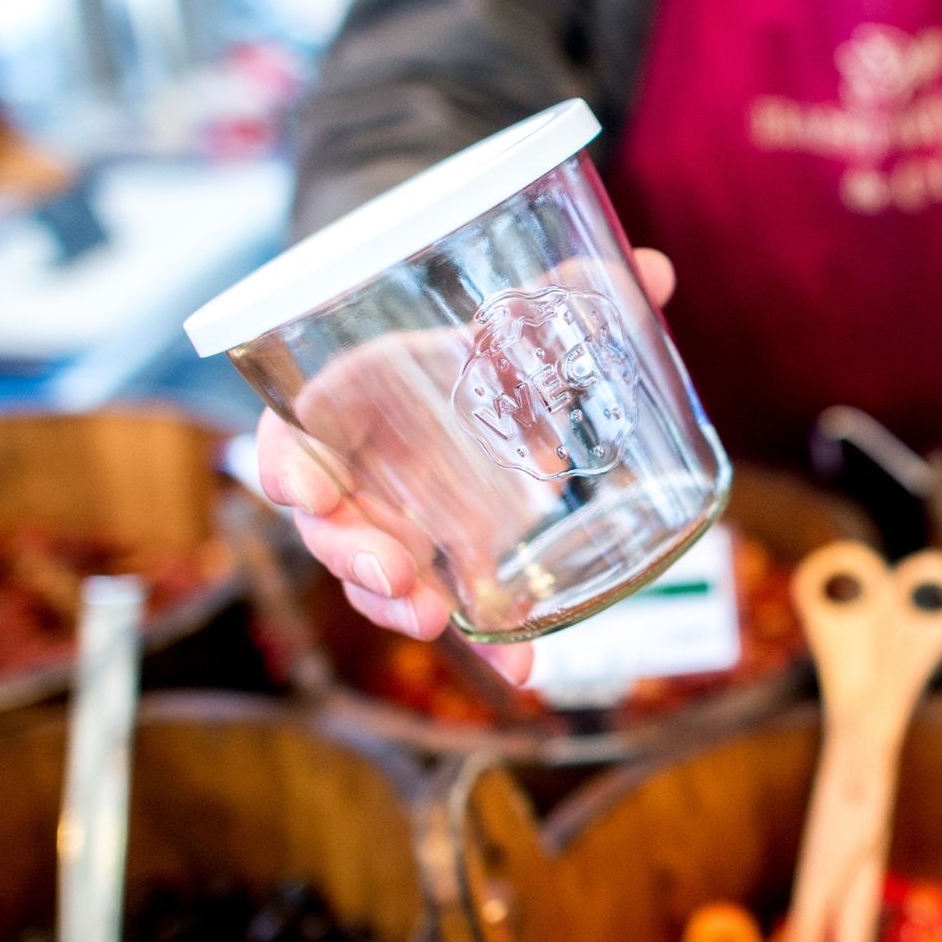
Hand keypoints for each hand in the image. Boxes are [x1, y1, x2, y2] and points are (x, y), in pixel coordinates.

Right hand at [259, 249, 677, 684]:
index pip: (291, 437)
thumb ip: (566, 297)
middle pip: (328, 526)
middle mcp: (354, 476)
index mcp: (343, 407)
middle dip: (354, 556)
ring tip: (433, 618)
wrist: (458, 376)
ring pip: (375, 578)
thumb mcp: (498, 318)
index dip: (288, 463)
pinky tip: (520, 671)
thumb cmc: (456, 342)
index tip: (300, 486)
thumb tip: (653, 270)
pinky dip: (484, 643)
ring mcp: (391, 527)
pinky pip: (450, 604)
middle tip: (395, 575)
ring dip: (399, 605)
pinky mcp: (439, 564)